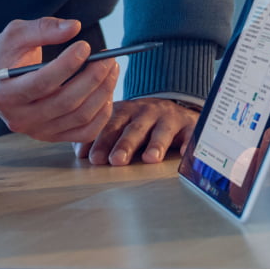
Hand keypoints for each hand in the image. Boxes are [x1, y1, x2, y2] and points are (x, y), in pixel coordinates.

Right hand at [0, 18, 118, 144]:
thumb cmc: (5, 56)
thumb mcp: (15, 35)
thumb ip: (43, 28)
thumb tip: (75, 27)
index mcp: (5, 94)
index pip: (42, 82)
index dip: (67, 65)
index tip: (86, 46)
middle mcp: (19, 119)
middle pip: (66, 102)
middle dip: (93, 78)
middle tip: (108, 59)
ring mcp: (37, 131)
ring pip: (80, 117)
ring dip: (103, 93)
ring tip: (111, 70)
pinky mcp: (52, 137)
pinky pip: (85, 132)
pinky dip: (102, 115)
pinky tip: (106, 93)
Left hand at [77, 97, 198, 166]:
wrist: (174, 108)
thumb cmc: (140, 121)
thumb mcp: (120, 123)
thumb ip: (101, 136)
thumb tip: (79, 153)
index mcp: (125, 111)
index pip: (109, 125)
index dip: (100, 141)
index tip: (91, 158)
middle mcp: (145, 112)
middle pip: (134, 129)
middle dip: (124, 145)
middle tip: (115, 160)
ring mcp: (168, 117)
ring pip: (161, 130)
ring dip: (155, 144)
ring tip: (149, 159)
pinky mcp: (188, 124)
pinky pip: (190, 134)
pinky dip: (188, 143)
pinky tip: (184, 154)